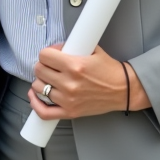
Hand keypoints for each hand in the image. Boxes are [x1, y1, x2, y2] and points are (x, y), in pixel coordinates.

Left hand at [28, 44, 150, 119]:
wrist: (124, 90)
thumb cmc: (110, 71)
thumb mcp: (93, 50)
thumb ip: (73, 47)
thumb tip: (56, 47)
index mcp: (74, 66)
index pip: (44, 56)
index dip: (47, 53)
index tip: (52, 55)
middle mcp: (69, 83)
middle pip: (39, 70)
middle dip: (44, 66)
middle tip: (51, 66)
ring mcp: (68, 99)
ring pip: (38, 88)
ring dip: (41, 82)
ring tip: (49, 79)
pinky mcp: (70, 112)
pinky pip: (44, 112)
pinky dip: (36, 104)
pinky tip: (35, 96)